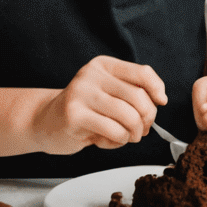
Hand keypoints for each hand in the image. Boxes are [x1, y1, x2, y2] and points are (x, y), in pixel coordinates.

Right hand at [32, 56, 164, 154]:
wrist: (45, 122)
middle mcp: (92, 75)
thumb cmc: (84, 109)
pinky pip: (113, 130)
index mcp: (104, 65)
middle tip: (143, 130)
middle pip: (138, 96)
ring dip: (134, 132)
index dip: (157, 89)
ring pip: (127, 115)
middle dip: (147, 118)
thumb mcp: (107, 91)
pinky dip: (119, 140)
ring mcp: (81, 94)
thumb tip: (160, 99)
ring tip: (128, 137)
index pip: (142, 72)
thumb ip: (131, 90)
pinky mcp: (74, 116)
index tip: (160, 102)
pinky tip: (111, 141)